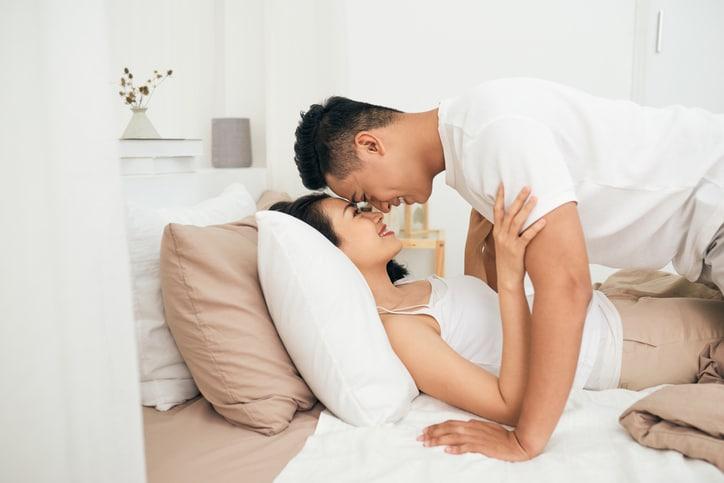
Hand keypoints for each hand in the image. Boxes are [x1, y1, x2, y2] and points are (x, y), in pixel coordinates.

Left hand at [417, 418, 531, 460]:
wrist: (517, 442)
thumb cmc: (502, 436)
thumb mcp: (485, 427)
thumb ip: (474, 426)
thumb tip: (465, 424)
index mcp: (472, 424)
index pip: (449, 423)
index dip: (436, 426)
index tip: (424, 430)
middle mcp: (472, 428)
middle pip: (448, 429)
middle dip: (432, 433)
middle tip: (420, 438)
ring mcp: (476, 438)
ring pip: (453, 437)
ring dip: (439, 440)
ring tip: (428, 444)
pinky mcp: (482, 447)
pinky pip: (467, 447)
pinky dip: (457, 449)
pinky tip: (448, 451)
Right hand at [492, 183, 545, 287]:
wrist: (507, 279)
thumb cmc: (508, 261)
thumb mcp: (504, 243)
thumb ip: (508, 231)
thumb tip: (515, 219)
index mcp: (497, 232)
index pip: (497, 211)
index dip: (499, 197)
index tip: (502, 185)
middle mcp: (501, 235)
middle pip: (509, 212)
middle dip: (517, 198)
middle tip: (526, 187)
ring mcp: (508, 242)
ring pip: (517, 221)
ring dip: (527, 209)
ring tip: (535, 198)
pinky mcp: (517, 250)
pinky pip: (527, 236)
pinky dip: (535, 228)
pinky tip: (544, 220)